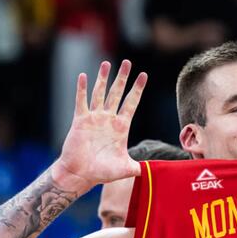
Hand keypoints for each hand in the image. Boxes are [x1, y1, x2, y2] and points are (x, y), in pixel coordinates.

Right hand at [55, 60, 146, 192]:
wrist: (81, 174)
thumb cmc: (102, 172)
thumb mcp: (125, 168)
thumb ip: (140, 167)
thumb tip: (156, 172)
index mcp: (121, 127)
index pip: (131, 103)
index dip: (137, 90)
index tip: (144, 75)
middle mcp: (108, 119)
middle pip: (117, 93)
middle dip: (122, 78)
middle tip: (127, 62)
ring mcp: (94, 119)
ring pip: (99, 93)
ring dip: (103, 78)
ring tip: (106, 63)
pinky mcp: (80, 121)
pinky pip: (81, 102)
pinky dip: (81, 89)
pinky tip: (83, 76)